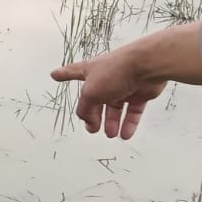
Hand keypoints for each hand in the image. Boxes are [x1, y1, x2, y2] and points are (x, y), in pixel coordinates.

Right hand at [51, 47, 167, 138]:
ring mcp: (123, 85)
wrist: (146, 66)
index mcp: (90, 71)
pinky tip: (124, 134)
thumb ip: (86, 110)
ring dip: (111, 122)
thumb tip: (89, 122)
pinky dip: (128, 124)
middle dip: (93, 114)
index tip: (55, 75)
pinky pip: (132, 112)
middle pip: (96, 99)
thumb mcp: (90, 92)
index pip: (72, 72)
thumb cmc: (117, 70)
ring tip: (109, 133)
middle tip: (91, 126)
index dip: (63, 74)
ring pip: (115, 108)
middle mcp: (106, 78)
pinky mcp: (139, 93)